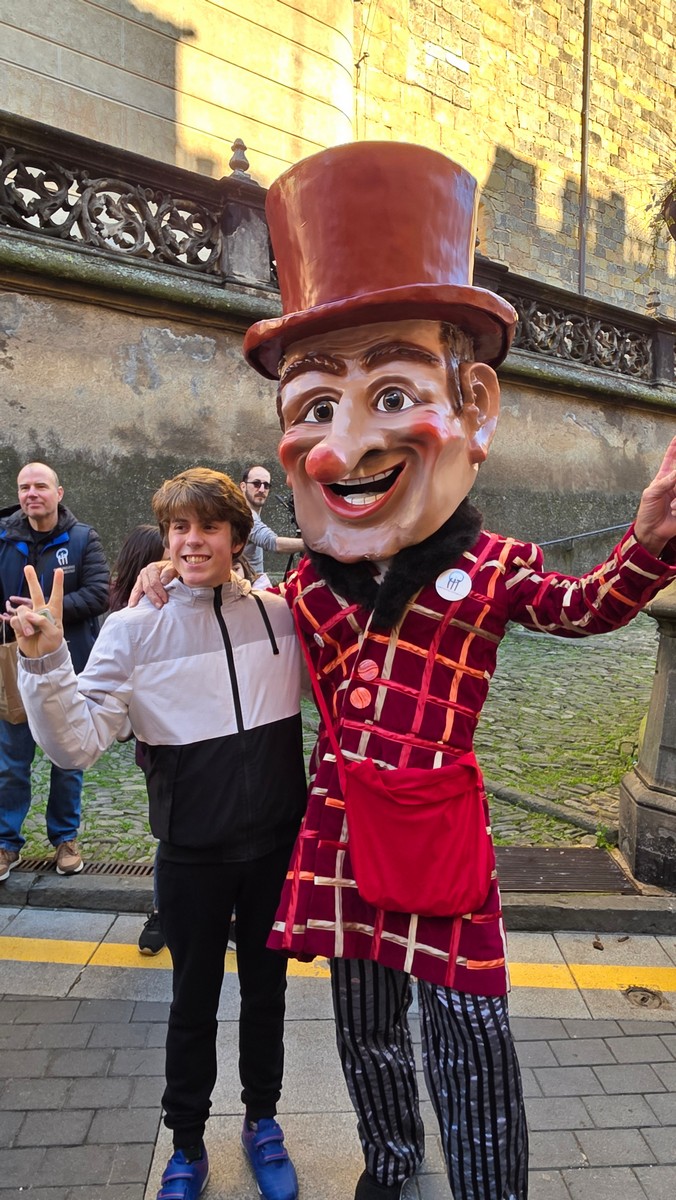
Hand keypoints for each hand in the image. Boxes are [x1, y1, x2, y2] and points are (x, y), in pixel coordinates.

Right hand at [9, 566, 63, 657]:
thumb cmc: (52, 644)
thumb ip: (44, 623)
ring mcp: (29, 617)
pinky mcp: (19, 623)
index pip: (57, 596)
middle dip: (31, 580)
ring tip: (29, 632)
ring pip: (23, 610)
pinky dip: (19, 626)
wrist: (41, 656)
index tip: (58, 570)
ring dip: (25, 621)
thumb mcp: (54, 635)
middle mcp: (41, 611)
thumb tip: (31, 614)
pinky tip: (24, 633)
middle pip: (36, 593)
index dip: (58, 584)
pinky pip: (16, 619)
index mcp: (54, 612)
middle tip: (27, 567)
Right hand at [127, 559, 175, 607]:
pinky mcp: (139, 583)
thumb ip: (168, 574)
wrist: (168, 569)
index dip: (159, 592)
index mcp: (152, 568)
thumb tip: (163, 582)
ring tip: (138, 607)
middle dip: (153, 598)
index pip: (154, 582)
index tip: (165, 600)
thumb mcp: (173, 568)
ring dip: (140, 600)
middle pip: (147, 587)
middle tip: (159, 606)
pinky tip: (132, 605)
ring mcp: (141, 578)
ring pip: (138, 589)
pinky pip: (135, 591)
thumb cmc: (171, 569)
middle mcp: (144, 572)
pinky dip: (133, 598)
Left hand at [634, 438, 675, 556]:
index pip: (671, 458)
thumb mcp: (651, 494)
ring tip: (671, 508)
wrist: (652, 530)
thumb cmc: (648, 512)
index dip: (674, 447)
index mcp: (664, 477)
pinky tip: (674, 512)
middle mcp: (675, 483)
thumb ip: (664, 482)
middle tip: (672, 488)